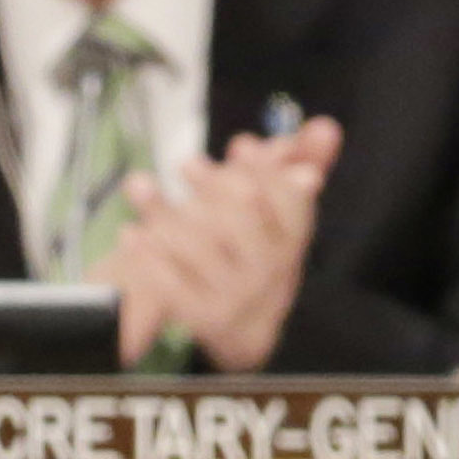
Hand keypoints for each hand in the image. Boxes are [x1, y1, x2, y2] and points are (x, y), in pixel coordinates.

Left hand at [98, 112, 340, 370]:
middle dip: (216, 187)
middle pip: (245, 223)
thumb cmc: (257, 251)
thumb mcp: (282, 209)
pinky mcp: (204, 319)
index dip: (267, 173)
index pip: (292, 205)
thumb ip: (303, 162)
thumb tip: (327, 127)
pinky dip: (150, 257)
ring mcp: (237, 297)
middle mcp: (269, 272)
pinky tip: (132, 233)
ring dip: (166, 212)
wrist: (241, 330)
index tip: (240, 145)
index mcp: (290, 240)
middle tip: (187, 163)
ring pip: (201, 250)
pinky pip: (174, 287)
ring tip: (138, 184)